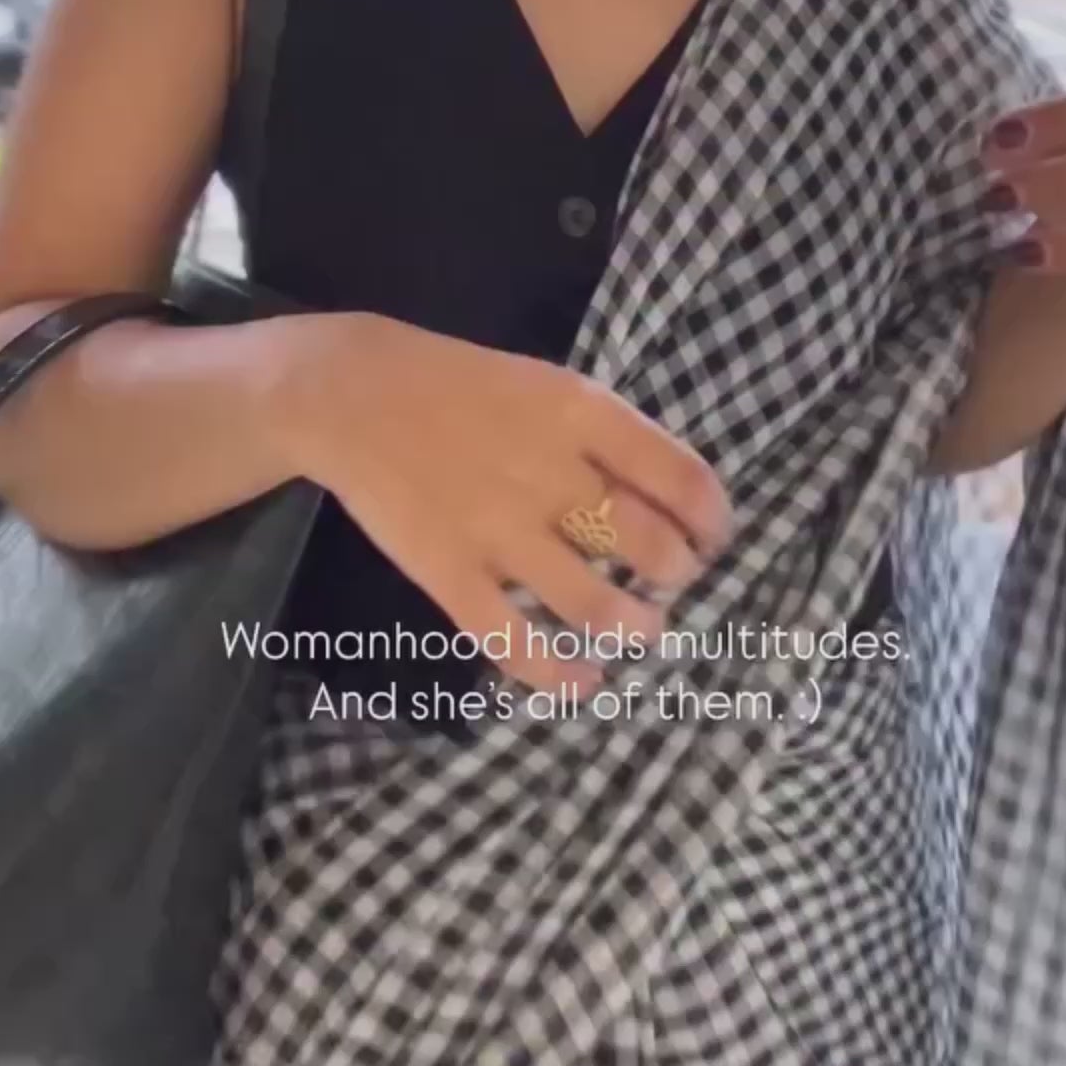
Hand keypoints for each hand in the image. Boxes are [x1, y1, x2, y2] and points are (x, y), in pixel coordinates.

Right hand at [279, 312, 734, 697]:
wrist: (352, 393)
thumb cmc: (462, 387)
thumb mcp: (546, 385)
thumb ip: (604, 438)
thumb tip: (669, 497)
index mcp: (580, 414)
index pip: (681, 477)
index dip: (713, 519)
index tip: (713, 538)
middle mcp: (550, 473)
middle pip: (648, 546)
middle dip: (675, 575)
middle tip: (671, 582)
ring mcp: (499, 529)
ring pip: (591, 604)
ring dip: (630, 626)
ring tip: (639, 629)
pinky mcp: (450, 573)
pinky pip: (512, 640)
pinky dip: (554, 671)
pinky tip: (580, 680)